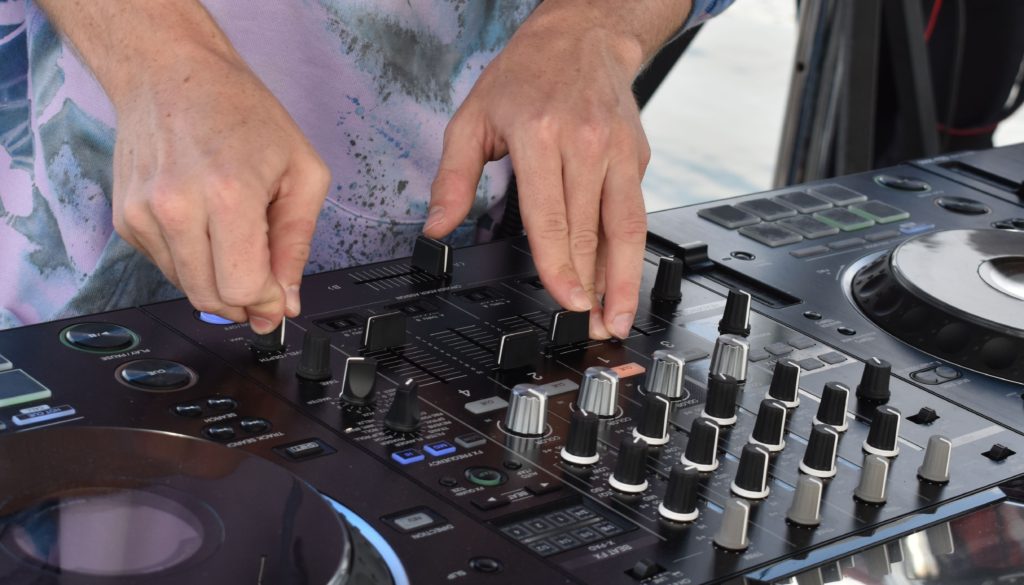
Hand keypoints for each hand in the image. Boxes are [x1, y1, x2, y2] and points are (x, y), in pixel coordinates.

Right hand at [111, 46, 329, 331]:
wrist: (169, 72)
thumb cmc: (241, 112)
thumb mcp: (302, 171)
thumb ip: (297, 243)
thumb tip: (287, 301)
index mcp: (227, 194)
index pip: (243, 287)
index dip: (267, 302)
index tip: (279, 299)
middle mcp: (176, 208)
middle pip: (212, 298)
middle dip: (245, 302)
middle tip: (264, 284)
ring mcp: (143, 216)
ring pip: (187, 288)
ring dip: (218, 282)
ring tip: (236, 241)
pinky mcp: (125, 220)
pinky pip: (166, 267)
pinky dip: (193, 262)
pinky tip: (206, 228)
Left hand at [424, 3, 650, 338]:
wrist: (584, 34)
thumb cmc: (525, 75)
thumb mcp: (472, 116)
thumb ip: (452, 177)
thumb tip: (437, 229)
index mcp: (540, 135)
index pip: (551, 216)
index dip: (560, 266)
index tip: (567, 302)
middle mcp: (586, 143)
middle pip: (591, 230)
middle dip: (593, 287)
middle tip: (592, 328)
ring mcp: (618, 150)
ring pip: (627, 227)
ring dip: (625, 279)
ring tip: (619, 317)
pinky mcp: (639, 155)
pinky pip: (635, 211)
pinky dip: (630, 251)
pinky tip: (621, 279)